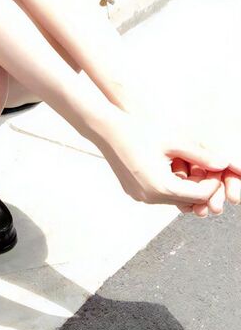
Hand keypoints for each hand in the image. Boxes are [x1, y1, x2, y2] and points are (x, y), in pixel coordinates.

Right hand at [117, 89, 240, 215]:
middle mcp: (150, 197)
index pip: (199, 195)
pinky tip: (169, 167)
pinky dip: (169, 185)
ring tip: (185, 165)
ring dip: (184, 186)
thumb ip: (200, 155)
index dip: (212, 184)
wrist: (105, 129)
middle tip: (203, 168)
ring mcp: (140, 196)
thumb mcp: (173, 140)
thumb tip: (223, 164)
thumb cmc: (136, 130)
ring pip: (173, 199)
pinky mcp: (134, 192)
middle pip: (187, 200)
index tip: (215, 170)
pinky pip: (159, 195)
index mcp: (160, 186)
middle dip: (199, 186)